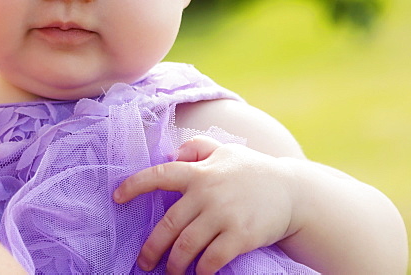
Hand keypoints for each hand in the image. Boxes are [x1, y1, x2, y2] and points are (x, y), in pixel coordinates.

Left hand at [113, 136, 298, 274]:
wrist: (294, 191)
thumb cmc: (253, 170)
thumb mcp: (224, 150)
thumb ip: (196, 148)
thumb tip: (171, 154)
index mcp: (199, 171)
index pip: (159, 175)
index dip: (134, 185)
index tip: (116, 197)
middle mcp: (207, 193)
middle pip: (169, 224)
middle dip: (152, 247)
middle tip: (143, 262)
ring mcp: (223, 216)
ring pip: (187, 246)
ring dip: (174, 264)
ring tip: (169, 272)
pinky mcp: (241, 236)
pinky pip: (212, 259)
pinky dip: (201, 270)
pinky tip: (198, 274)